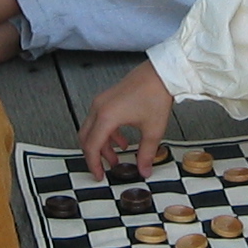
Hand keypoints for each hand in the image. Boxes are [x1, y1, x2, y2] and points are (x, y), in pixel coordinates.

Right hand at [77, 60, 174, 176]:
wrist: (161, 72)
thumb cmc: (155, 94)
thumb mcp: (153, 130)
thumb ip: (146, 153)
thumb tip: (144, 169)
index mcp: (107, 117)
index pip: (92, 147)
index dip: (94, 164)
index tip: (99, 175)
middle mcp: (99, 108)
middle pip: (86, 138)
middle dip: (94, 156)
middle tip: (103, 169)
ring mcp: (101, 101)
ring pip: (92, 129)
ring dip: (102, 145)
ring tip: (116, 157)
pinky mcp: (107, 98)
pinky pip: (99, 120)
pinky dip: (107, 133)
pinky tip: (122, 140)